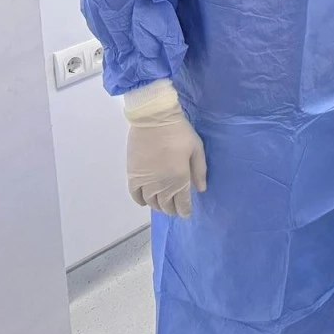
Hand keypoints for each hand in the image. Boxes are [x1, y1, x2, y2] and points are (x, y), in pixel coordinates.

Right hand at [123, 79, 206, 217]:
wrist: (153, 120)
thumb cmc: (179, 132)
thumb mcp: (196, 149)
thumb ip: (199, 171)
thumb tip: (200, 189)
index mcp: (179, 179)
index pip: (181, 202)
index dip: (184, 210)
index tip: (186, 214)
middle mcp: (161, 185)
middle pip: (165, 205)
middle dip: (172, 209)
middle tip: (176, 209)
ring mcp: (145, 181)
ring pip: (151, 202)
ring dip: (158, 206)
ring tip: (163, 205)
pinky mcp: (132, 175)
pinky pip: (135, 195)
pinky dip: (141, 201)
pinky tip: (145, 201)